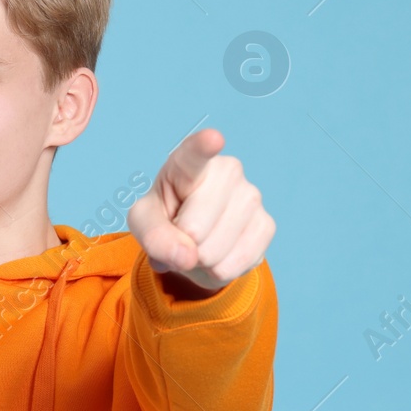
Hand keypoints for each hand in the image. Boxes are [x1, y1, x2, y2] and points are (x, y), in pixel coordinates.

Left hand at [127, 128, 274, 295]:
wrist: (194, 237)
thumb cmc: (165, 218)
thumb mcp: (144, 223)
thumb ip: (153, 237)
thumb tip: (187, 257)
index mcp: (188, 163)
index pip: (195, 154)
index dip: (204, 147)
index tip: (213, 139)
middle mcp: (227, 171)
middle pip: (194, 231)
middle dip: (182, 245)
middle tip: (182, 233)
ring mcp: (251, 196)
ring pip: (214, 253)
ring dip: (199, 261)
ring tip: (199, 242)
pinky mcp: (267, 224)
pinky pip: (234, 265)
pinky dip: (218, 271)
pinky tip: (218, 252)